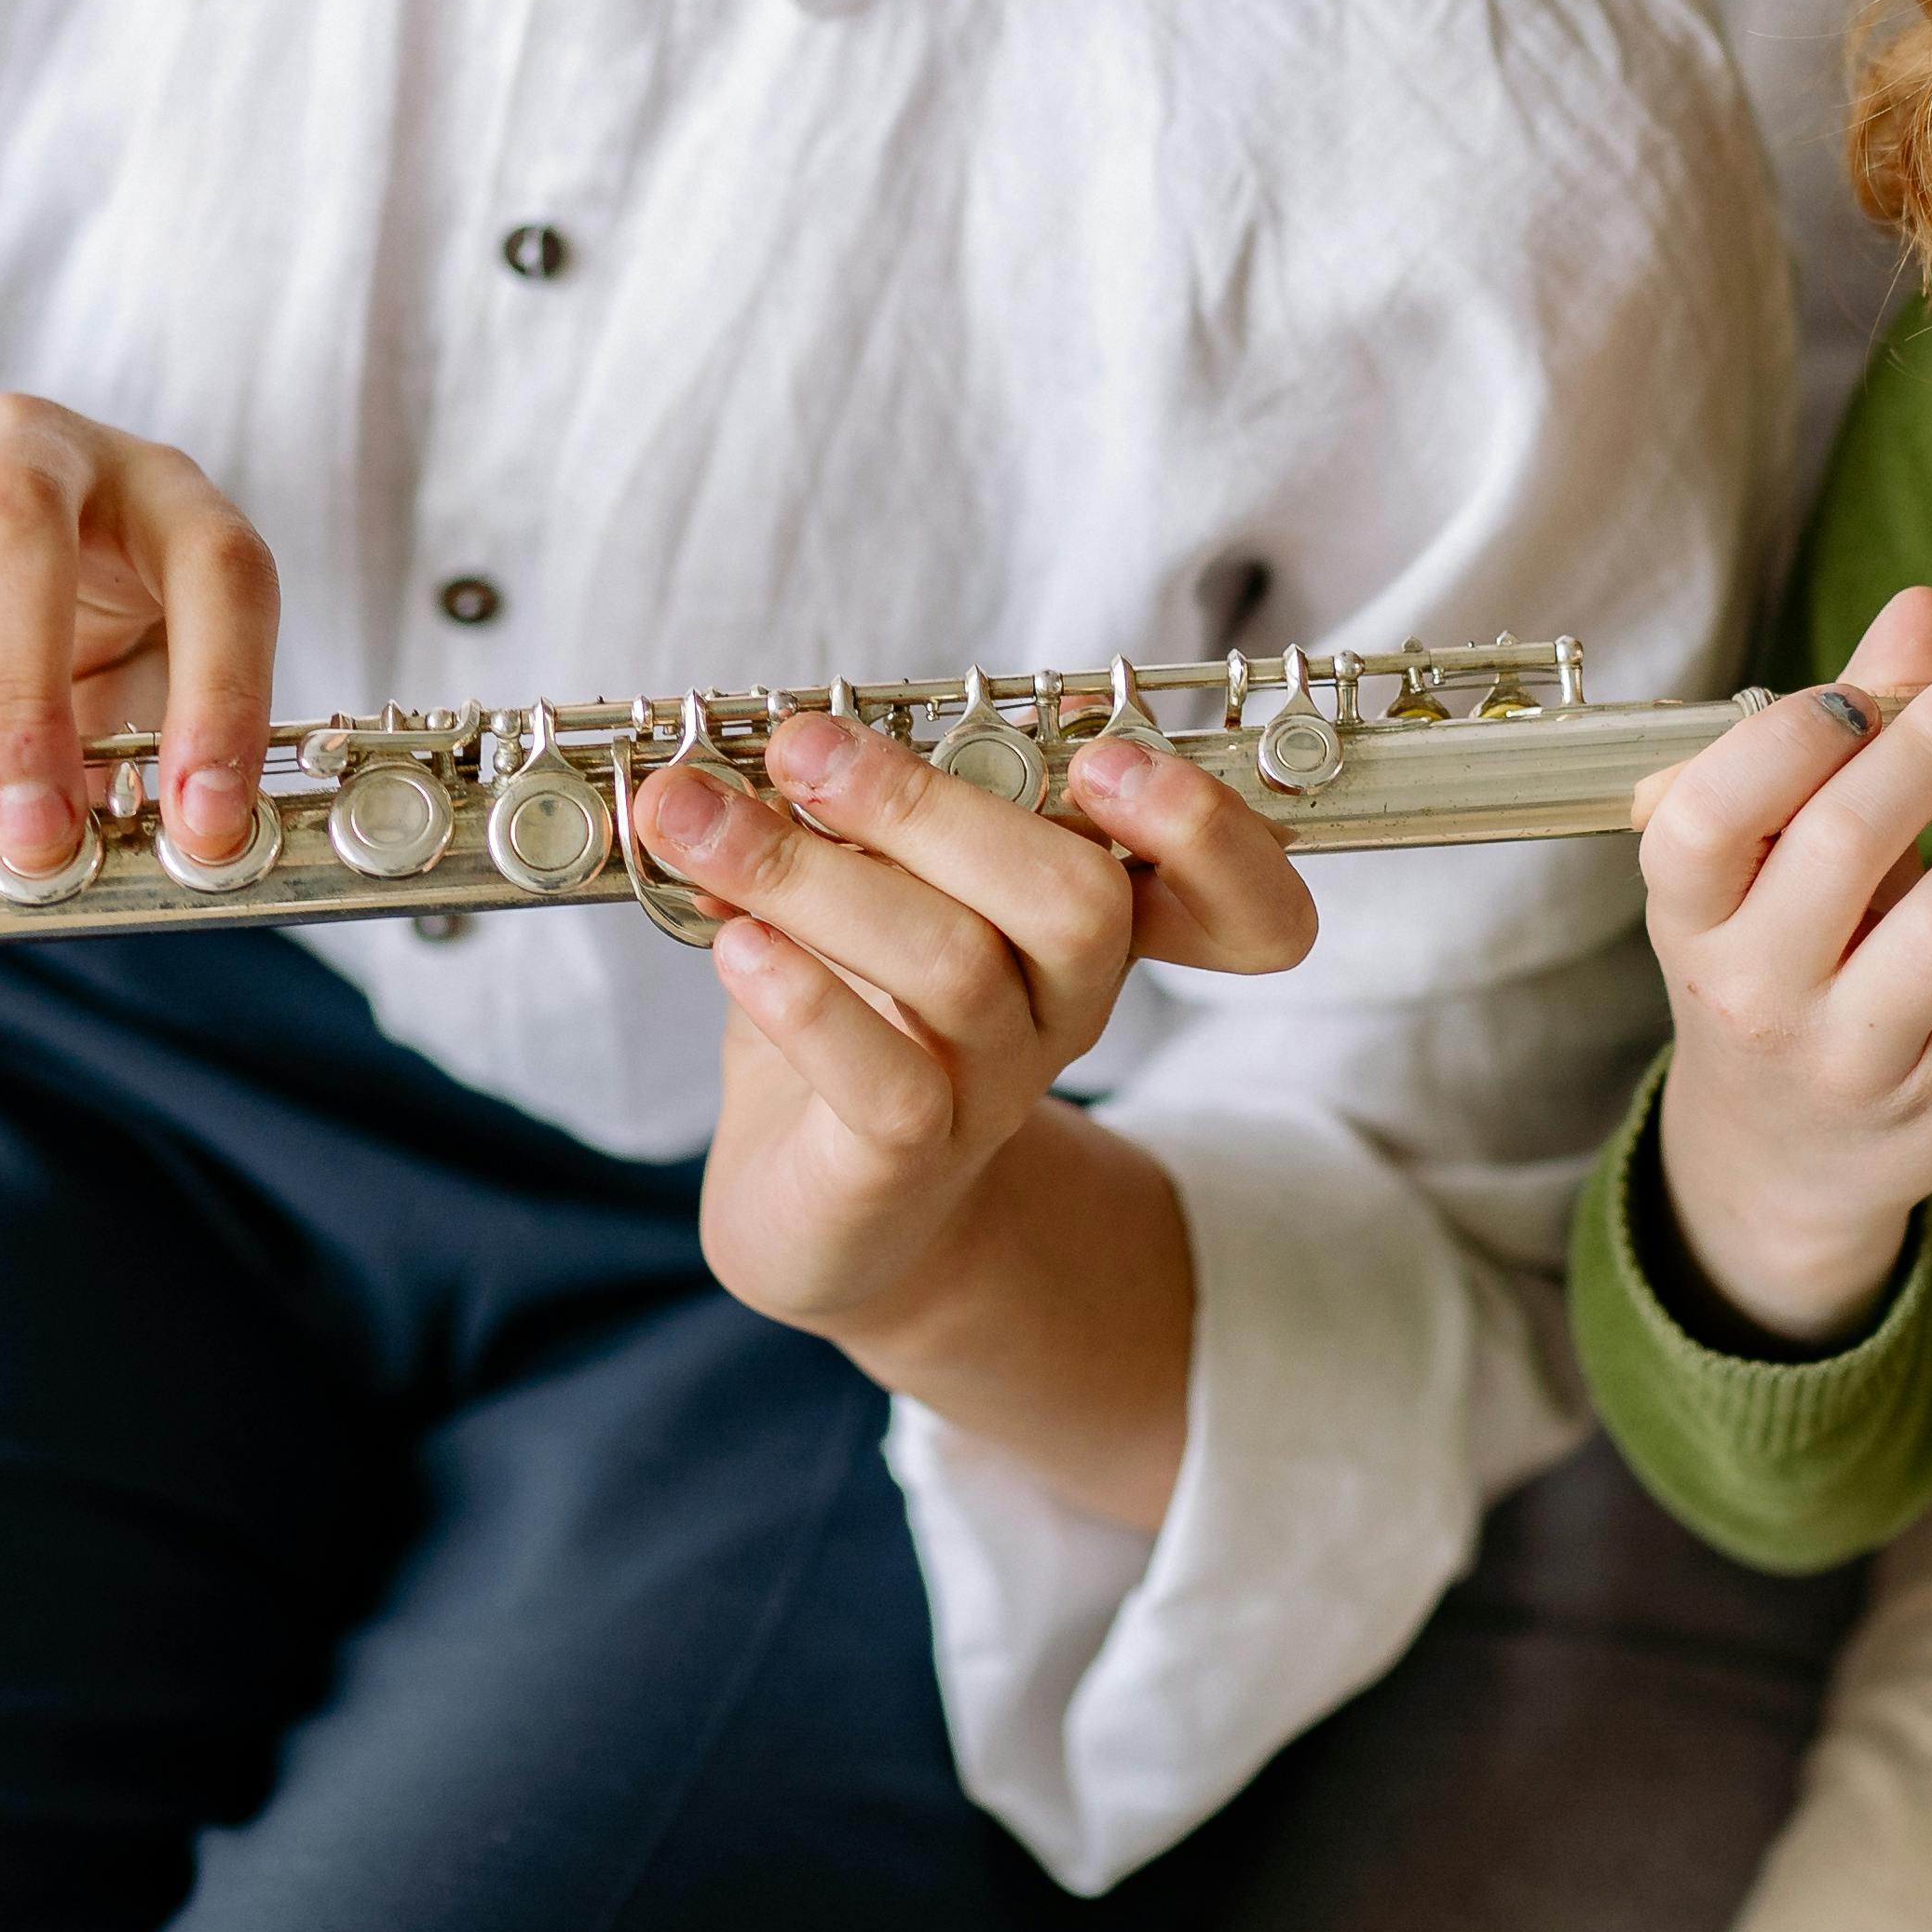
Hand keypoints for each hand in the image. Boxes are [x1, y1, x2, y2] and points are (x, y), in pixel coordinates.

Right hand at [0, 380, 280, 871]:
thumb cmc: (72, 618)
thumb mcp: (132, 671)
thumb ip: (141, 753)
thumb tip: (140, 862)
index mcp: (151, 493)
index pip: (216, 567)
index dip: (224, 694)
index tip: (206, 826)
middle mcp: (26, 450)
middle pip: (16, 520)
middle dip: (19, 686)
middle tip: (23, 832)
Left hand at [645, 712, 1318, 1526]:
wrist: (813, 1204)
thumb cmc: (848, 1016)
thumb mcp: (868, 889)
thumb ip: (862, 813)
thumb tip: (809, 726)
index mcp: (1085, 923)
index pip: (1237, 902)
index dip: (1210, 834)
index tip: (1107, 756)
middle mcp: (1064, 1008)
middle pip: (1076, 901)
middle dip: (933, 806)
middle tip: (803, 746)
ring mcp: (993, 1091)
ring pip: (957, 968)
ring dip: (813, 875)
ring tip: (694, 818)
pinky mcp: (905, 1166)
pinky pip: (887, 1081)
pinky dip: (805, 999)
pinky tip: (731, 944)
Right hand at [1641, 588, 1931, 1347]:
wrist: (1785, 1155)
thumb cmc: (1783, 956)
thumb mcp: (1778, 850)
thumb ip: (1852, 728)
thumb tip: (1928, 609)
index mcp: (1691, 915)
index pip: (1708, 816)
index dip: (1791, 738)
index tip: (1868, 695)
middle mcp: (1753, 993)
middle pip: (1841, 850)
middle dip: (1931, 750)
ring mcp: (1849, 1060)